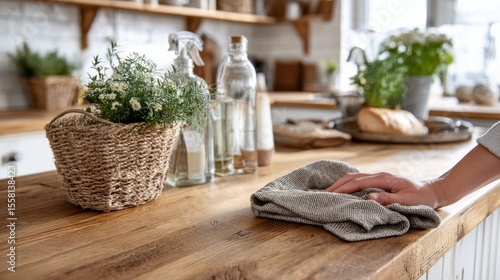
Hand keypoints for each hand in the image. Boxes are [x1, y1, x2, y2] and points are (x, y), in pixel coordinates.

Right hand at [325, 172, 439, 208]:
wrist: (433, 190)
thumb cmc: (422, 197)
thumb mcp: (407, 200)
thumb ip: (387, 199)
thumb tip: (368, 197)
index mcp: (383, 178)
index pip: (357, 182)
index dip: (342, 189)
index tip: (330, 195)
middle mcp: (379, 175)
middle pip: (352, 177)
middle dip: (337, 185)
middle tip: (322, 194)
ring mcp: (379, 176)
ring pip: (354, 177)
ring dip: (340, 183)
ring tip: (328, 192)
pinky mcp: (379, 181)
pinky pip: (359, 180)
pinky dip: (347, 183)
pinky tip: (342, 189)